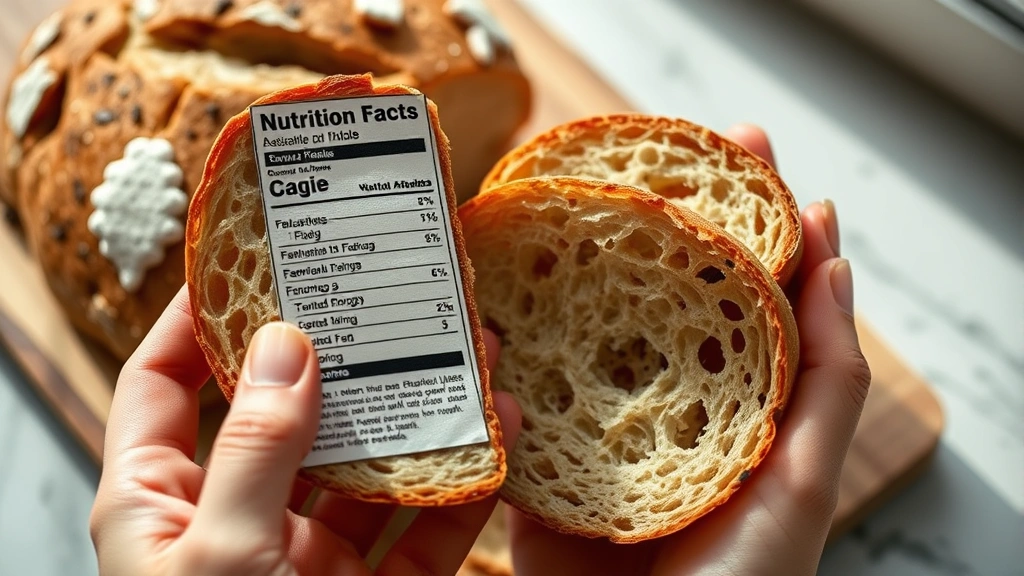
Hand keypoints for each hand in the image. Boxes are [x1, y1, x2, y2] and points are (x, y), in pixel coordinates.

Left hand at [89, 290, 521, 574]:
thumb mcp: (217, 557)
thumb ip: (254, 451)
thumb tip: (286, 345)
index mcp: (160, 500)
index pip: (166, 383)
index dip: (200, 315)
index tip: (255, 258)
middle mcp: (235, 515)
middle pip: (288, 409)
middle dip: (345, 353)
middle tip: (393, 292)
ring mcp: (307, 551)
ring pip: (366, 460)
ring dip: (417, 408)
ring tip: (468, 347)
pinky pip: (420, 522)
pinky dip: (459, 482)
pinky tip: (495, 431)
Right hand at [506, 125, 871, 575]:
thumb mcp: (803, 482)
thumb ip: (827, 381)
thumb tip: (832, 263)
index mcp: (733, 403)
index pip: (746, 288)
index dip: (751, 214)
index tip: (743, 143)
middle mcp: (666, 405)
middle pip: (661, 293)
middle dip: (659, 214)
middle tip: (654, 145)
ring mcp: (598, 431)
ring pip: (583, 332)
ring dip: (572, 271)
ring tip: (563, 200)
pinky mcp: (539, 467)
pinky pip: (516, 400)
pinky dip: (502, 353)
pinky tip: (492, 298)